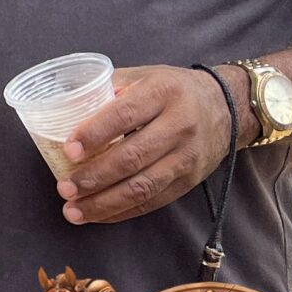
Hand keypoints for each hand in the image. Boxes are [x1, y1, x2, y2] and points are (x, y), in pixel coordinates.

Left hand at [54, 66, 238, 224]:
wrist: (227, 107)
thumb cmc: (173, 90)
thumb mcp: (145, 76)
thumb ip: (110, 88)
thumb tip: (66, 106)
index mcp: (163, 92)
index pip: (125, 115)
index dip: (95, 134)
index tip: (69, 150)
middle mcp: (179, 125)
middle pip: (132, 157)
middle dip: (94, 177)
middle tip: (64, 188)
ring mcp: (186, 157)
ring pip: (142, 187)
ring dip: (104, 203)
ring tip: (73, 210)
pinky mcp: (188, 181)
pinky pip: (152, 202)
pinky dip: (122, 211)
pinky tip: (97, 215)